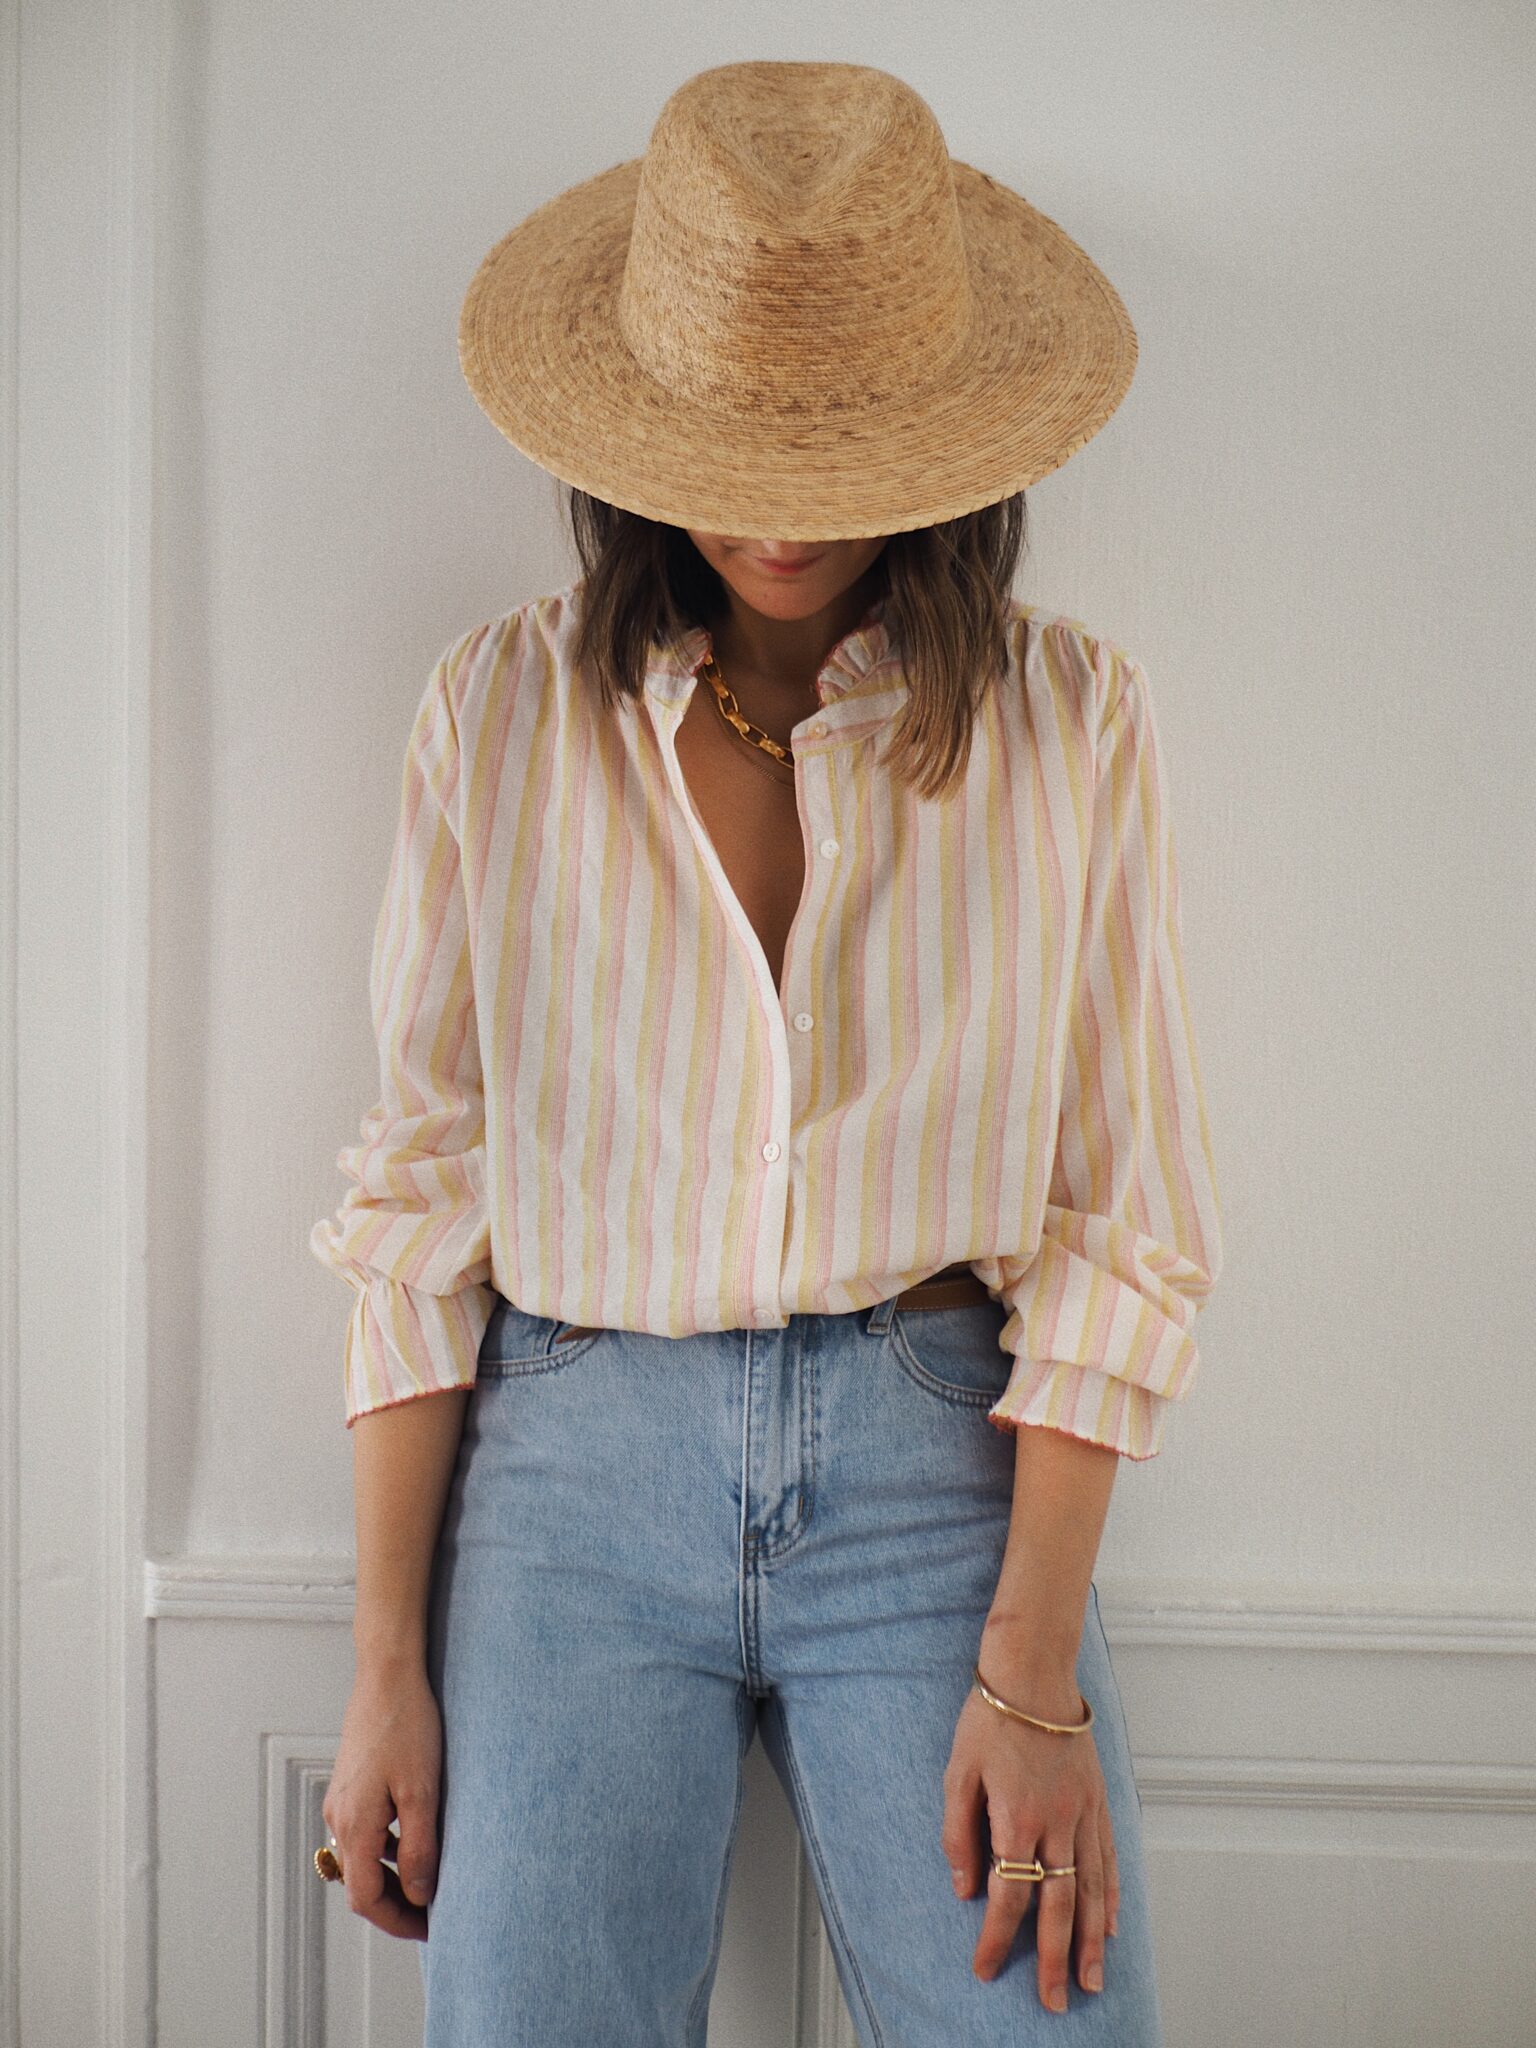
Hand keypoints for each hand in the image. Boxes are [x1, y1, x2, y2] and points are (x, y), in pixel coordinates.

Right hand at [322, 1653, 443, 1940]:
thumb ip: (419, 1849)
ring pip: (362, 1858)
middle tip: (434, 1911)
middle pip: (360, 1883)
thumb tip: (420, 1895)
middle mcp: (339, 1819)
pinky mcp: (350, 1785)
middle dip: (396, 1903)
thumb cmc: (408, 1725)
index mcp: (354, 1826)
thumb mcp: (422, 1791)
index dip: (398, 1921)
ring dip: (392, 1876)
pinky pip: (364, 1833)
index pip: (366, 1899)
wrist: (387, 1674)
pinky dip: (387, 1849)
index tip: (430, 1928)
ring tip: (431, 1878)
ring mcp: (341, 1802)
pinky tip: (415, 1839)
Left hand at [941, 1650, 1118, 2012]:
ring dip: (1089, 1941)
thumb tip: (964, 1888)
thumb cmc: (989, 1718)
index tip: (984, 1970)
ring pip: (1090, 1891)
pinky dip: (1111, 1898)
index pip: (1007, 1896)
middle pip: (1057, 1906)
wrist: (1033, 1672)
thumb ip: (958, 1835)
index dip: (995, 1938)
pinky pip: (1108, 1859)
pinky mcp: (1098, 1801)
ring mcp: (1082, 1814)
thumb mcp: (956, 1773)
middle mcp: (1055, 1824)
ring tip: (1088, 1982)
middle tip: (1053, 2003)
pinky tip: (1110, 1928)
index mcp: (1015, 1819)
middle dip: (1053, 1960)